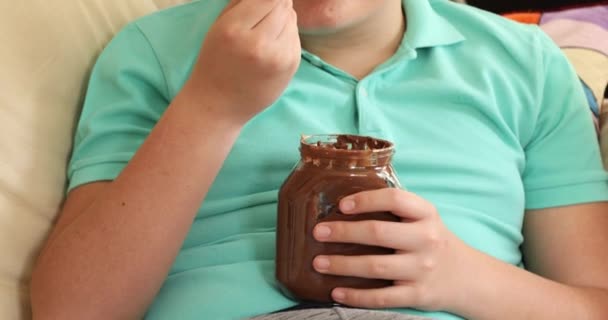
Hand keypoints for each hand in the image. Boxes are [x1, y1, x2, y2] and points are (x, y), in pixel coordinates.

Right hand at [185, 0, 300, 124]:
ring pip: (291, 19)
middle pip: (281, 5)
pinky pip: (295, 37)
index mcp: (234, 30)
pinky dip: (286, 35)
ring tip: (263, 33)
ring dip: (282, 18)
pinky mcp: (291, 66)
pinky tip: (270, 46)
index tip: (266, 2)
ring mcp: (278, 57)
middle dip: (275, 4)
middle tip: (262, 15)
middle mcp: (258, 44)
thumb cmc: (215, 62)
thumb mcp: (219, 27)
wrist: (219, 105)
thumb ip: (242, 2)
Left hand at [312, 188, 470, 310]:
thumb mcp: (424, 218)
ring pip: (376, 266)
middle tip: (318, 232)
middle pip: (379, 233)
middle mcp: (426, 239)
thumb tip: (345, 203)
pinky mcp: (418, 295)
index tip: (341, 205)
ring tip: (318, 263)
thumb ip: (395, 209)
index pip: (395, 199)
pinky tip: (335, 293)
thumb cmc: (433, 241)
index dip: (366, 200)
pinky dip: (356, 296)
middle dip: (344, 232)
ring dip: (342, 265)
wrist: (466, 278)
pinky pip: (382, 297)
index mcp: (426, 214)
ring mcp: (422, 269)